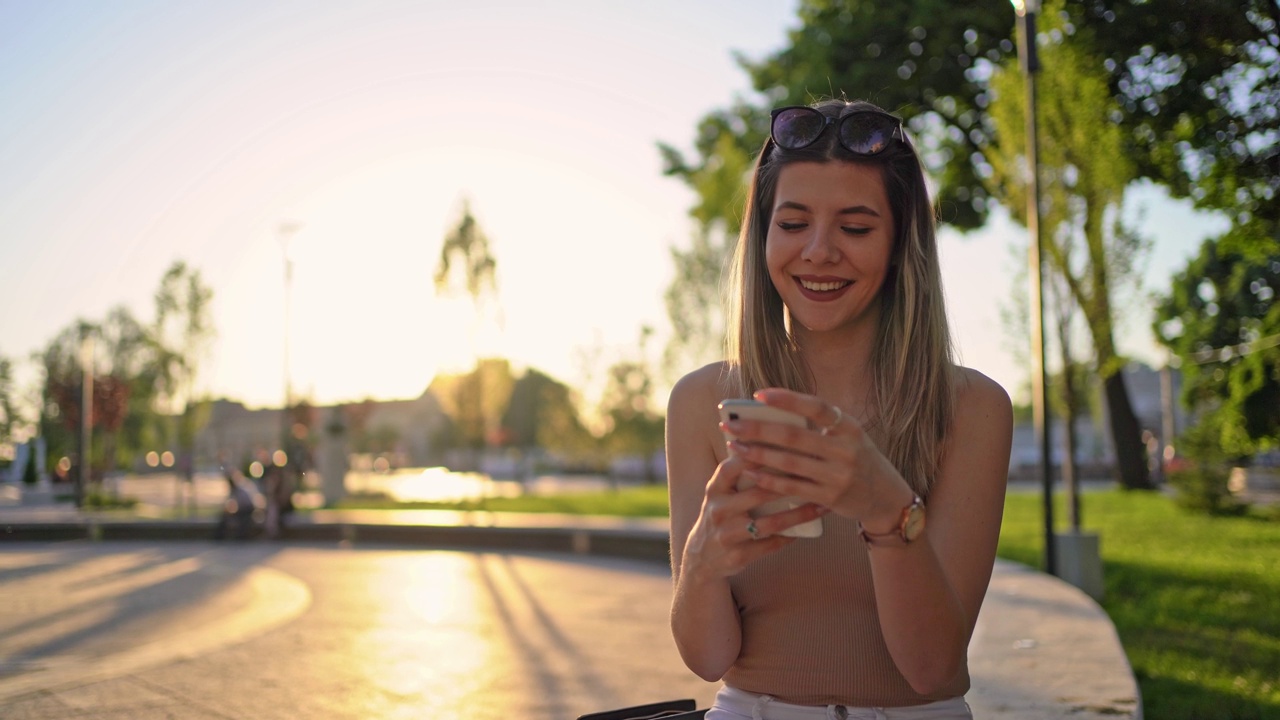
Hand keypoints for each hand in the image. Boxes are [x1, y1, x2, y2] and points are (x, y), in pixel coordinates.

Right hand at [682, 454, 827, 578]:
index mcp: (714, 489)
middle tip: (816, 475)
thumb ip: (738, 472)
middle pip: (758, 493)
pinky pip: (771, 545)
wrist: (702, 558)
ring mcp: (727, 535)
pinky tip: (808, 529)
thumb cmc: (722, 515)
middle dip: (789, 484)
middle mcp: (718, 510)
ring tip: (821, 505)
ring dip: (799, 514)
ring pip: (770, 522)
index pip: (733, 466)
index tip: (785, 446)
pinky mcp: (738, 556)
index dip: (756, 455)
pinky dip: (791, 536)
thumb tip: (771, 442)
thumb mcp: (720, 493)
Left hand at [720, 388, 913, 528]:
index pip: (816, 407)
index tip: (758, 394)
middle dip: (757, 429)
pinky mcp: (831, 498)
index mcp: (850, 427)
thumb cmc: (859, 460)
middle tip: (730, 424)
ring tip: (734, 447)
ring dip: (757, 454)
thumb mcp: (849, 437)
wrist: (887, 498)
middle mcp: (846, 449)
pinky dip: (769, 480)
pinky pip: (793, 487)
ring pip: (789, 463)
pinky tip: (750, 472)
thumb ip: (820, 427)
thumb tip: (772, 413)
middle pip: (794, 436)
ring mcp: (839, 475)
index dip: (787, 399)